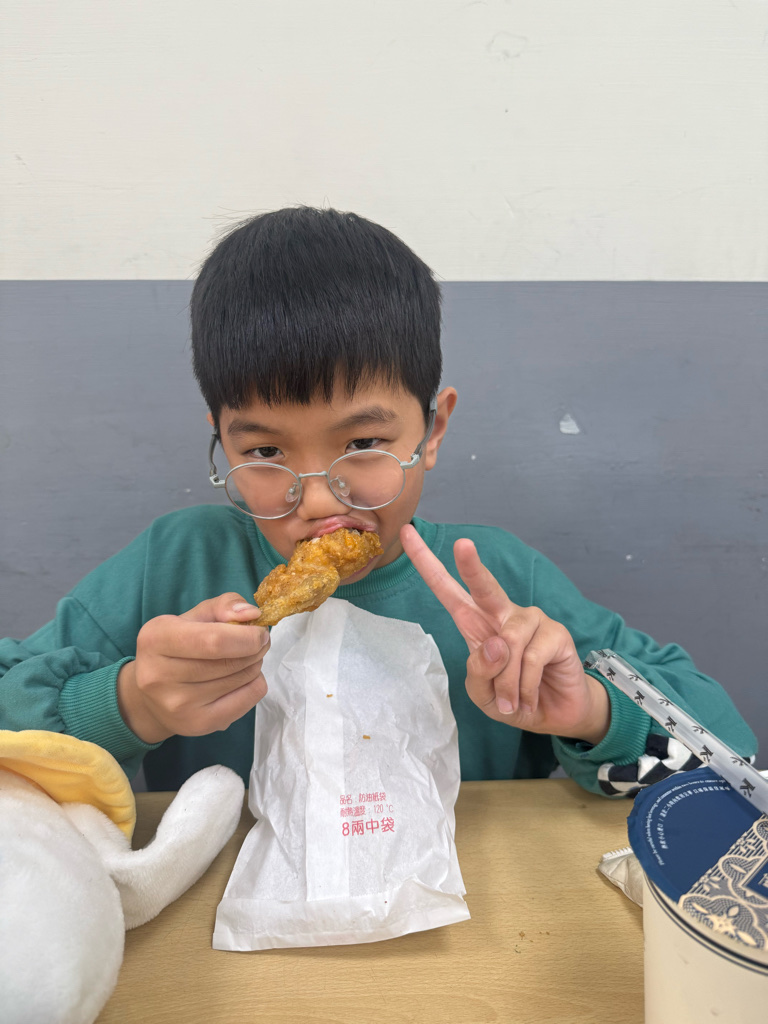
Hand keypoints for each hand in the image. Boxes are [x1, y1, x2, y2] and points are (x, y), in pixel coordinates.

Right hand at [117, 593, 269, 743]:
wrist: (151, 697)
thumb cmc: (178, 647)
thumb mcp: (194, 617)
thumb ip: (224, 606)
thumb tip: (252, 614)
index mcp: (156, 639)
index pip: (214, 641)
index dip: (247, 636)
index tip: (260, 631)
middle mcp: (159, 675)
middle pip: (230, 662)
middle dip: (256, 649)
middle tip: (260, 642)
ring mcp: (177, 705)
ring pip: (242, 679)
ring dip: (255, 665)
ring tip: (245, 659)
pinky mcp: (196, 725)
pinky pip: (247, 701)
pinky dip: (254, 685)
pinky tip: (241, 679)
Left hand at [400, 525, 609, 742]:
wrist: (554, 715)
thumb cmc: (511, 699)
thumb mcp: (482, 693)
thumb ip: (479, 672)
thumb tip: (497, 644)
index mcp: (475, 622)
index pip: (446, 588)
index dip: (426, 562)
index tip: (406, 533)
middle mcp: (502, 614)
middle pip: (484, 585)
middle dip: (471, 566)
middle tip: (462, 544)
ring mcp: (531, 620)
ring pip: (509, 644)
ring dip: (507, 683)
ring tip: (511, 702)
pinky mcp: (556, 633)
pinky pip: (531, 659)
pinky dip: (525, 687)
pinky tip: (529, 698)